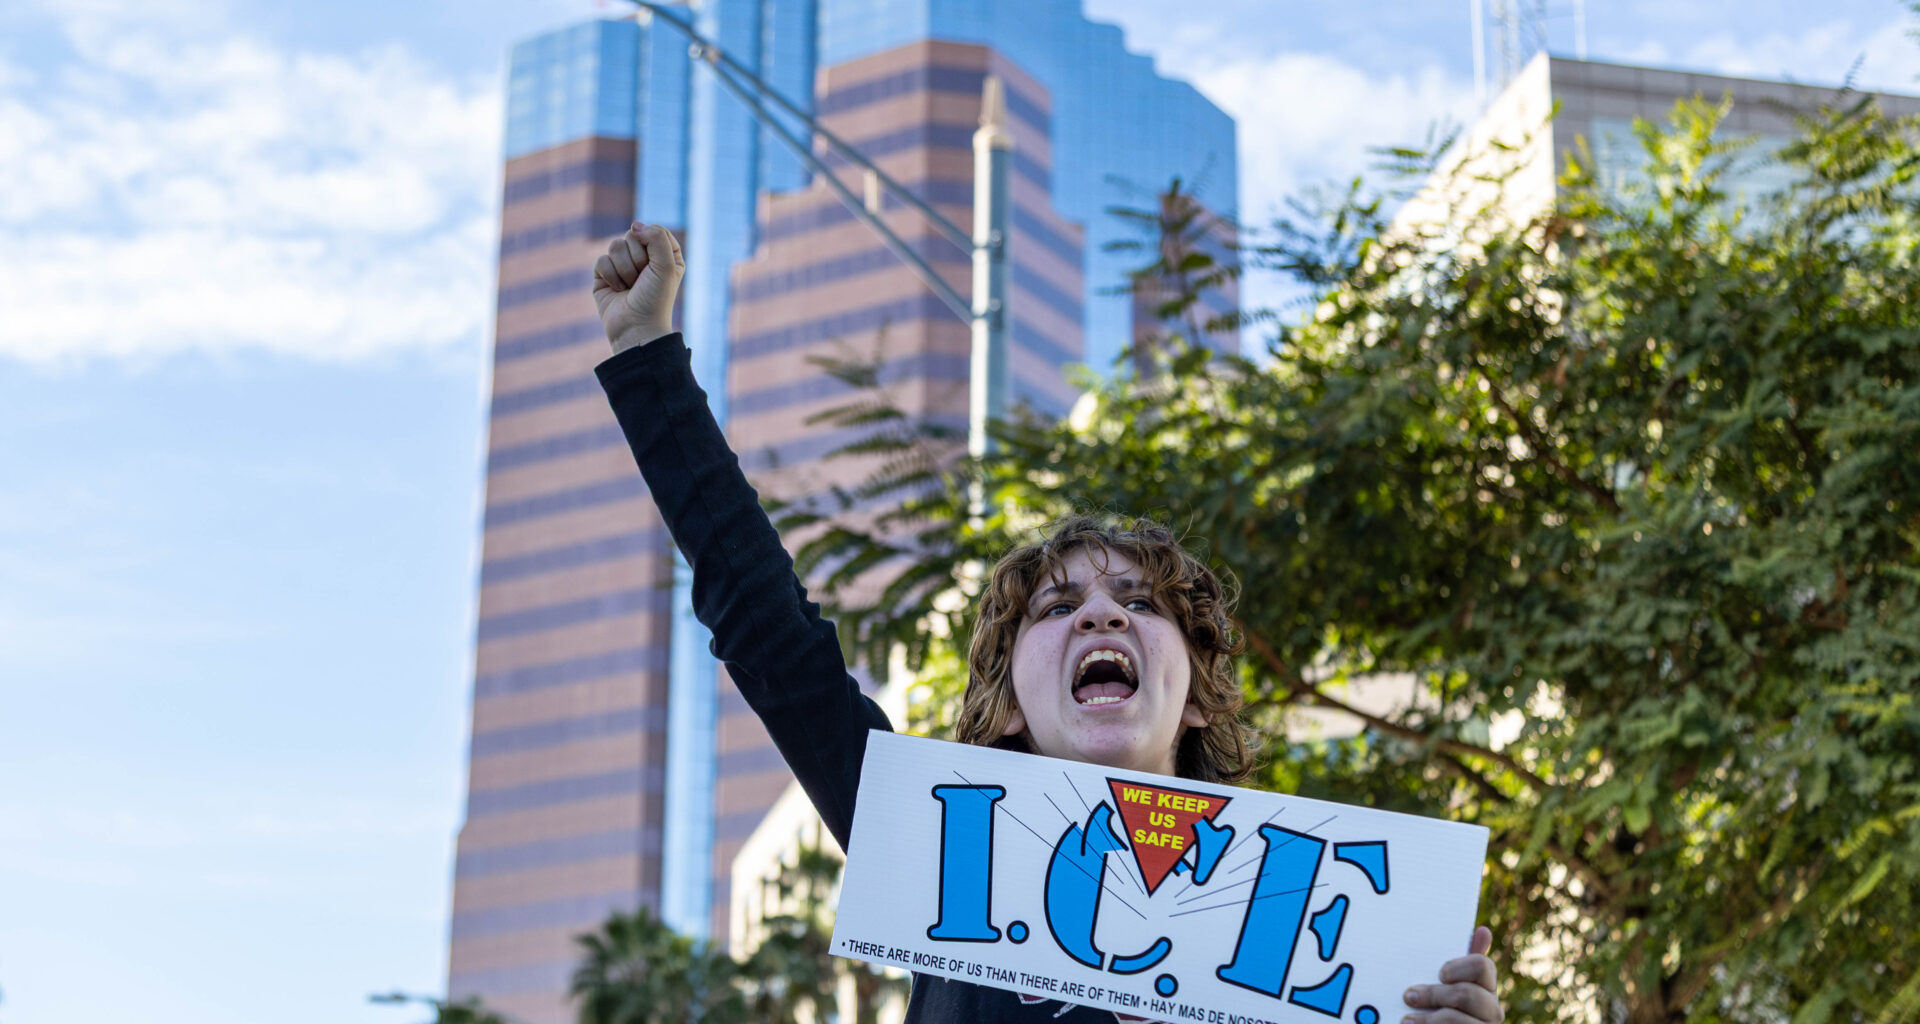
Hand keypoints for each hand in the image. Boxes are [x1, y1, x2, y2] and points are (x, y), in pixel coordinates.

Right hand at [592, 222, 683, 353]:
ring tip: (630, 287)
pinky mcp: (604, 275)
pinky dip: (610, 276)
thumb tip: (634, 225)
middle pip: (633, 235)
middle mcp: (645, 259)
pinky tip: (617, 291)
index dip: (653, 244)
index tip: (657, 264)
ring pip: (615, 245)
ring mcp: (623, 266)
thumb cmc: (655, 299)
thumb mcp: (667, 265)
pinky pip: (601, 260)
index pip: (654, 230)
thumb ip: (656, 236)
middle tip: (643, 280)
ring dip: (624, 269)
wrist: (636, 328)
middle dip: (638, 258)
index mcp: (665, 255)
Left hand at [1403, 926, 1501, 1023]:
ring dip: (1427, 1019)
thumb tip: (1483, 930)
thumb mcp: (1450, 983)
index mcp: (1487, 986)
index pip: (1482, 965)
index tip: (1440, 973)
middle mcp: (1492, 1010)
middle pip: (1465, 993)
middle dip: (1433, 994)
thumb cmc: (1443, 1005)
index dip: (1458, 967)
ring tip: (1407, 1020)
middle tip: (1409, 996)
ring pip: (1455, 1018)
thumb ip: (1462, 960)